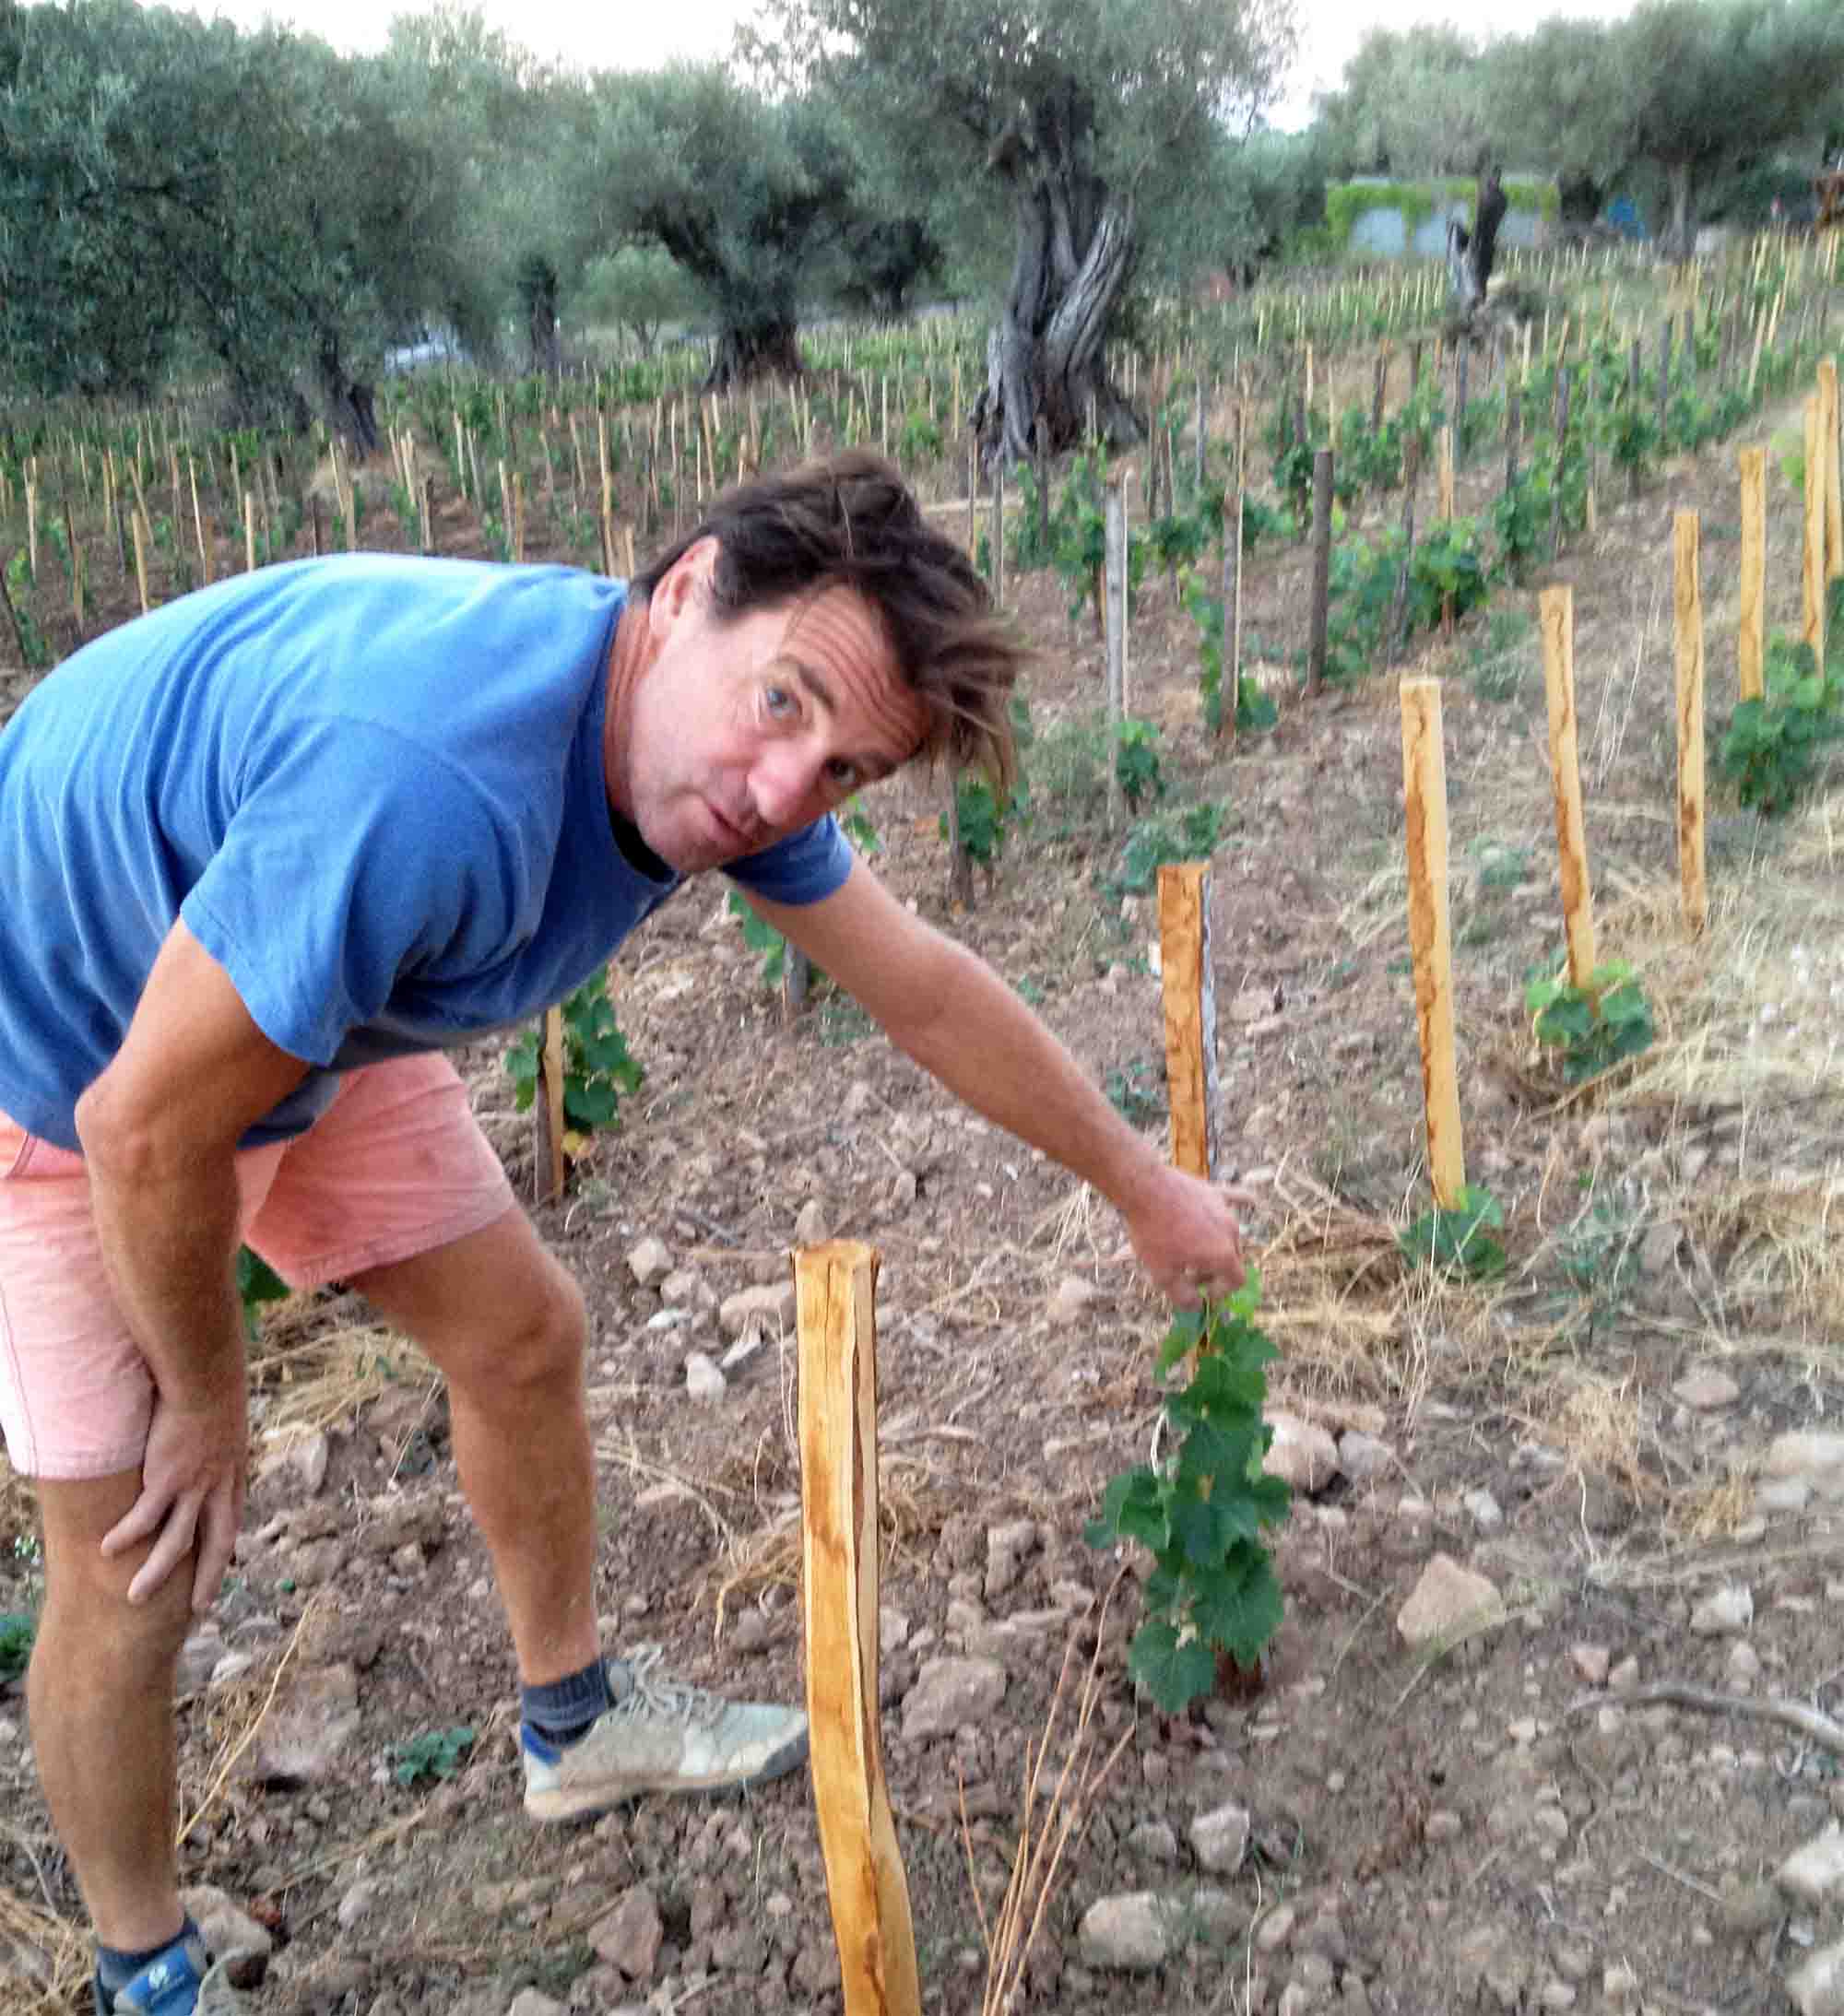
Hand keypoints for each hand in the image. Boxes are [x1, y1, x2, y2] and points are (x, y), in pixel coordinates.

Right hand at [101, 1380, 247, 1610]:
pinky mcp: (165, 1479)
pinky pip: (143, 1517)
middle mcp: (218, 1489)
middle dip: (207, 1579)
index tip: (222, 1570)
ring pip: (176, 1543)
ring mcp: (192, 1487)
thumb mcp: (227, 1426)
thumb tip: (214, 1446)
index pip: (232, 1524)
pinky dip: (126, 1536)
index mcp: (233, 1478)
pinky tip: (107, 1550)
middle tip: (198, 1609)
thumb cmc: (215, 1393)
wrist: (208, 1379)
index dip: (225, 1550)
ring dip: (157, 1573)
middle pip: (215, 1545)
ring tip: (135, 1596)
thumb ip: (219, 1446)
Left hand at [1120, 1166, 1261, 1305]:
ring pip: (1229, 1235)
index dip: (1221, 1291)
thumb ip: (1182, 1296)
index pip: (1236, 1281)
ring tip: (1193, 1249)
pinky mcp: (1215, 1192)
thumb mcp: (1162, 1274)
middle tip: (1190, 1273)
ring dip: (1218, 1246)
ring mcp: (1225, 1210)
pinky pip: (1235, 1198)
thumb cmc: (1153, 1234)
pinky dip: (1243, 1203)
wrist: (1145, 1189)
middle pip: (1233, 1259)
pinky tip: (1252, 1201)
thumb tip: (1197, 1306)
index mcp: (1223, 1255)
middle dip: (1215, 1271)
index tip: (1202, 1292)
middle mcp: (1231, 1232)